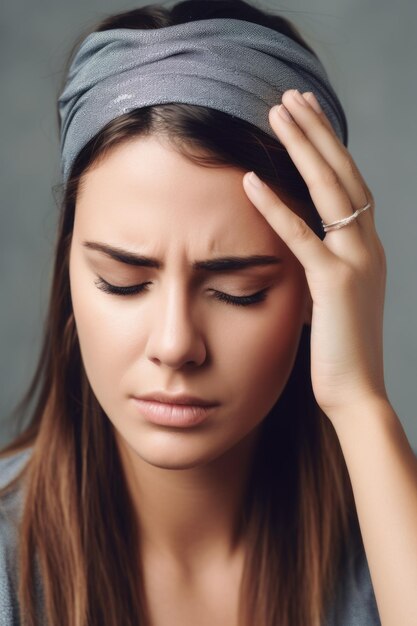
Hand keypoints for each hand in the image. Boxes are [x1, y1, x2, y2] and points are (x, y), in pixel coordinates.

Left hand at [242, 89, 387, 420]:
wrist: (356, 393)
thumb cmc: (338, 350)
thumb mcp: (332, 298)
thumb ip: (319, 266)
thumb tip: (294, 247)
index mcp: (366, 249)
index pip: (349, 185)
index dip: (330, 148)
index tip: (309, 117)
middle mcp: (368, 247)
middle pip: (344, 173)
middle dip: (318, 131)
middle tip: (292, 96)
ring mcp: (356, 262)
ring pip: (330, 191)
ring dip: (303, 148)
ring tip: (278, 112)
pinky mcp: (335, 285)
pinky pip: (303, 237)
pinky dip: (277, 206)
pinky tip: (251, 181)